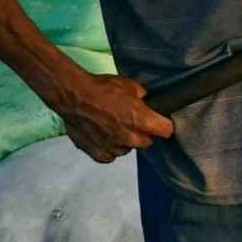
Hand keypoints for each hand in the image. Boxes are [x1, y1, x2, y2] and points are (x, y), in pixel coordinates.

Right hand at [54, 73, 175, 162]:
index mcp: (144, 122)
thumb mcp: (132, 86)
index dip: (163, 125)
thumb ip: (145, 99)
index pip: (167, 131)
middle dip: (142, 133)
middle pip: (147, 142)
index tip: (158, 122)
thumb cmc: (104, 89)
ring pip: (127, 149)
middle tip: (130, 121)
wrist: (74, 96)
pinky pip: (111, 155)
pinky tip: (102, 135)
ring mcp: (115, 149)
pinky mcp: (99, 155)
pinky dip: (108, 148)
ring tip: (112, 126)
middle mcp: (132, 139)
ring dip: (124, 141)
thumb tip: (150, 104)